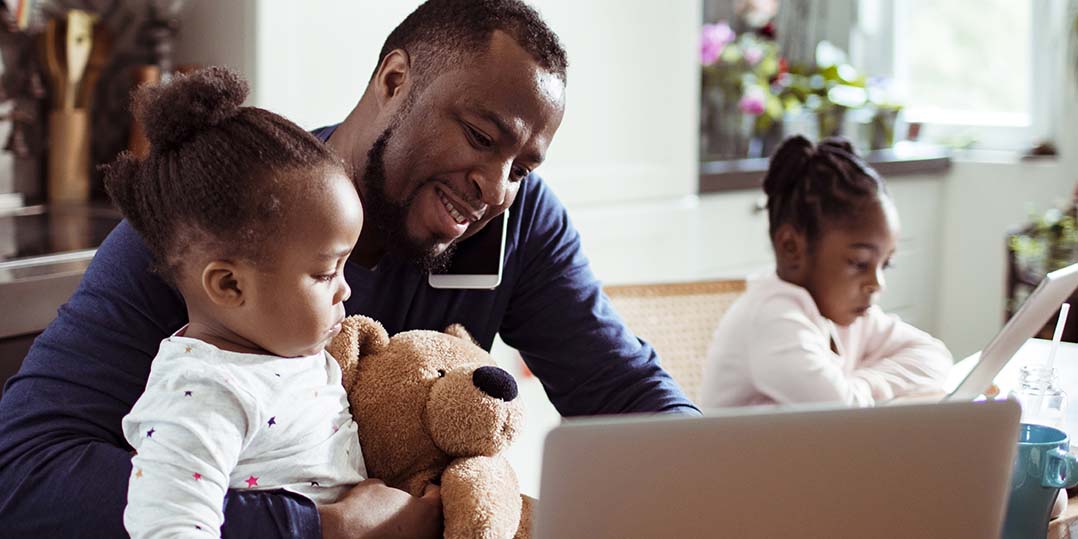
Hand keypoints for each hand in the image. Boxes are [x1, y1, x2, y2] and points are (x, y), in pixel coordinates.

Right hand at [319, 479, 441, 538]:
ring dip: (419, 527)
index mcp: (425, 511)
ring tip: (409, 521)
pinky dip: (407, 536)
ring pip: (425, 534)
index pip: (438, 497)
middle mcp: (425, 532)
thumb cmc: (360, 508)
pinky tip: (396, 533)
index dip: (432, 490)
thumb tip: (389, 492)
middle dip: (428, 510)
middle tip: (420, 504)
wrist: (342, 533)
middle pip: (435, 519)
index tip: (427, 487)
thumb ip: (392, 489)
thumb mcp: (377, 486)